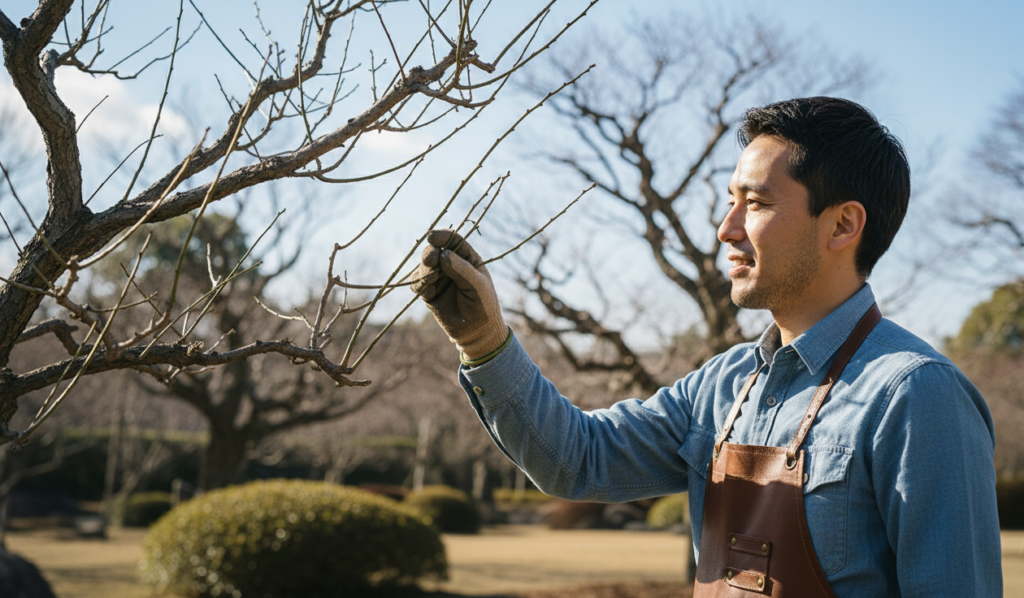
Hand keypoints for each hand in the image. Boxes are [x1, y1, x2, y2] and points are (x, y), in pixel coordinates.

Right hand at [412, 229, 508, 360]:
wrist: (477, 332)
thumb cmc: (484, 306)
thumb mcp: (477, 286)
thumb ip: (461, 270)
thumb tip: (443, 253)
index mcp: (467, 258)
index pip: (453, 240)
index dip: (441, 236)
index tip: (431, 237)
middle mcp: (451, 264)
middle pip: (434, 250)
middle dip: (429, 254)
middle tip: (431, 261)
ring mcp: (439, 278)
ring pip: (422, 266)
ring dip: (424, 272)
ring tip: (432, 285)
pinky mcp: (429, 292)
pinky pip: (416, 282)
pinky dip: (418, 285)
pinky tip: (428, 294)